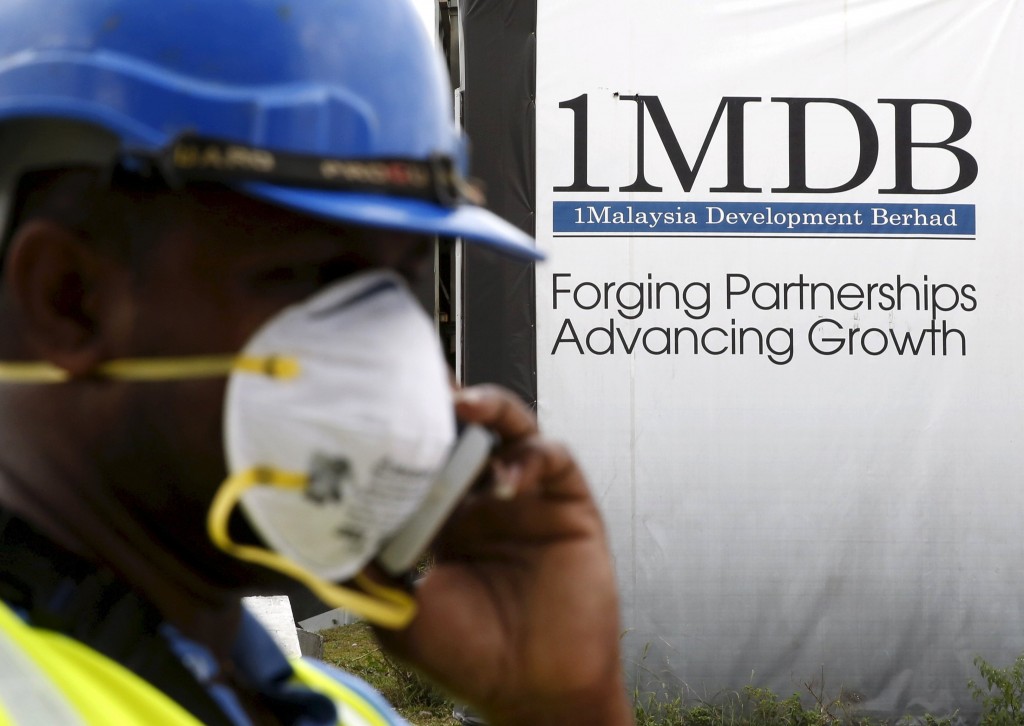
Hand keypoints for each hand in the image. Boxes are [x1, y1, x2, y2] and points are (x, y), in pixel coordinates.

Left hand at [375, 385, 633, 724]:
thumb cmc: (469, 657)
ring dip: (487, 408)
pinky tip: (505, 480)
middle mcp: (482, 497)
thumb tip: (319, 531)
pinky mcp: (567, 503)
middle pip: (463, 428)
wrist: (534, 692)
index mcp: (441, 517)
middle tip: (417, 380)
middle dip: (441, 402)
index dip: (403, 429)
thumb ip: (367, 570)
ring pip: (509, 426)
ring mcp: (526, 496)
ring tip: (464, 405)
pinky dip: (529, 458)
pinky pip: (552, 458)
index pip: (421, 455)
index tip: (375, 405)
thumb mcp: (399, 613)